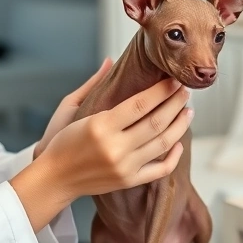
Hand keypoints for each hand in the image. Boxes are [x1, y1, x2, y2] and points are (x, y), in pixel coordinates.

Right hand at [11, 78, 191, 230]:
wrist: (55, 178)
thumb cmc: (63, 141)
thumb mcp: (72, 109)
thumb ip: (94, 84)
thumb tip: (110, 61)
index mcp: (101, 126)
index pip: (141, 104)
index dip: (162, 91)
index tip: (173, 80)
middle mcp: (115, 148)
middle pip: (156, 122)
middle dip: (175, 104)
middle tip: (184, 91)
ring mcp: (124, 167)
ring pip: (163, 144)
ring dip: (180, 125)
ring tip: (187, 111)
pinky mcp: (128, 181)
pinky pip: (160, 169)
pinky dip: (173, 155)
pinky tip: (178, 141)